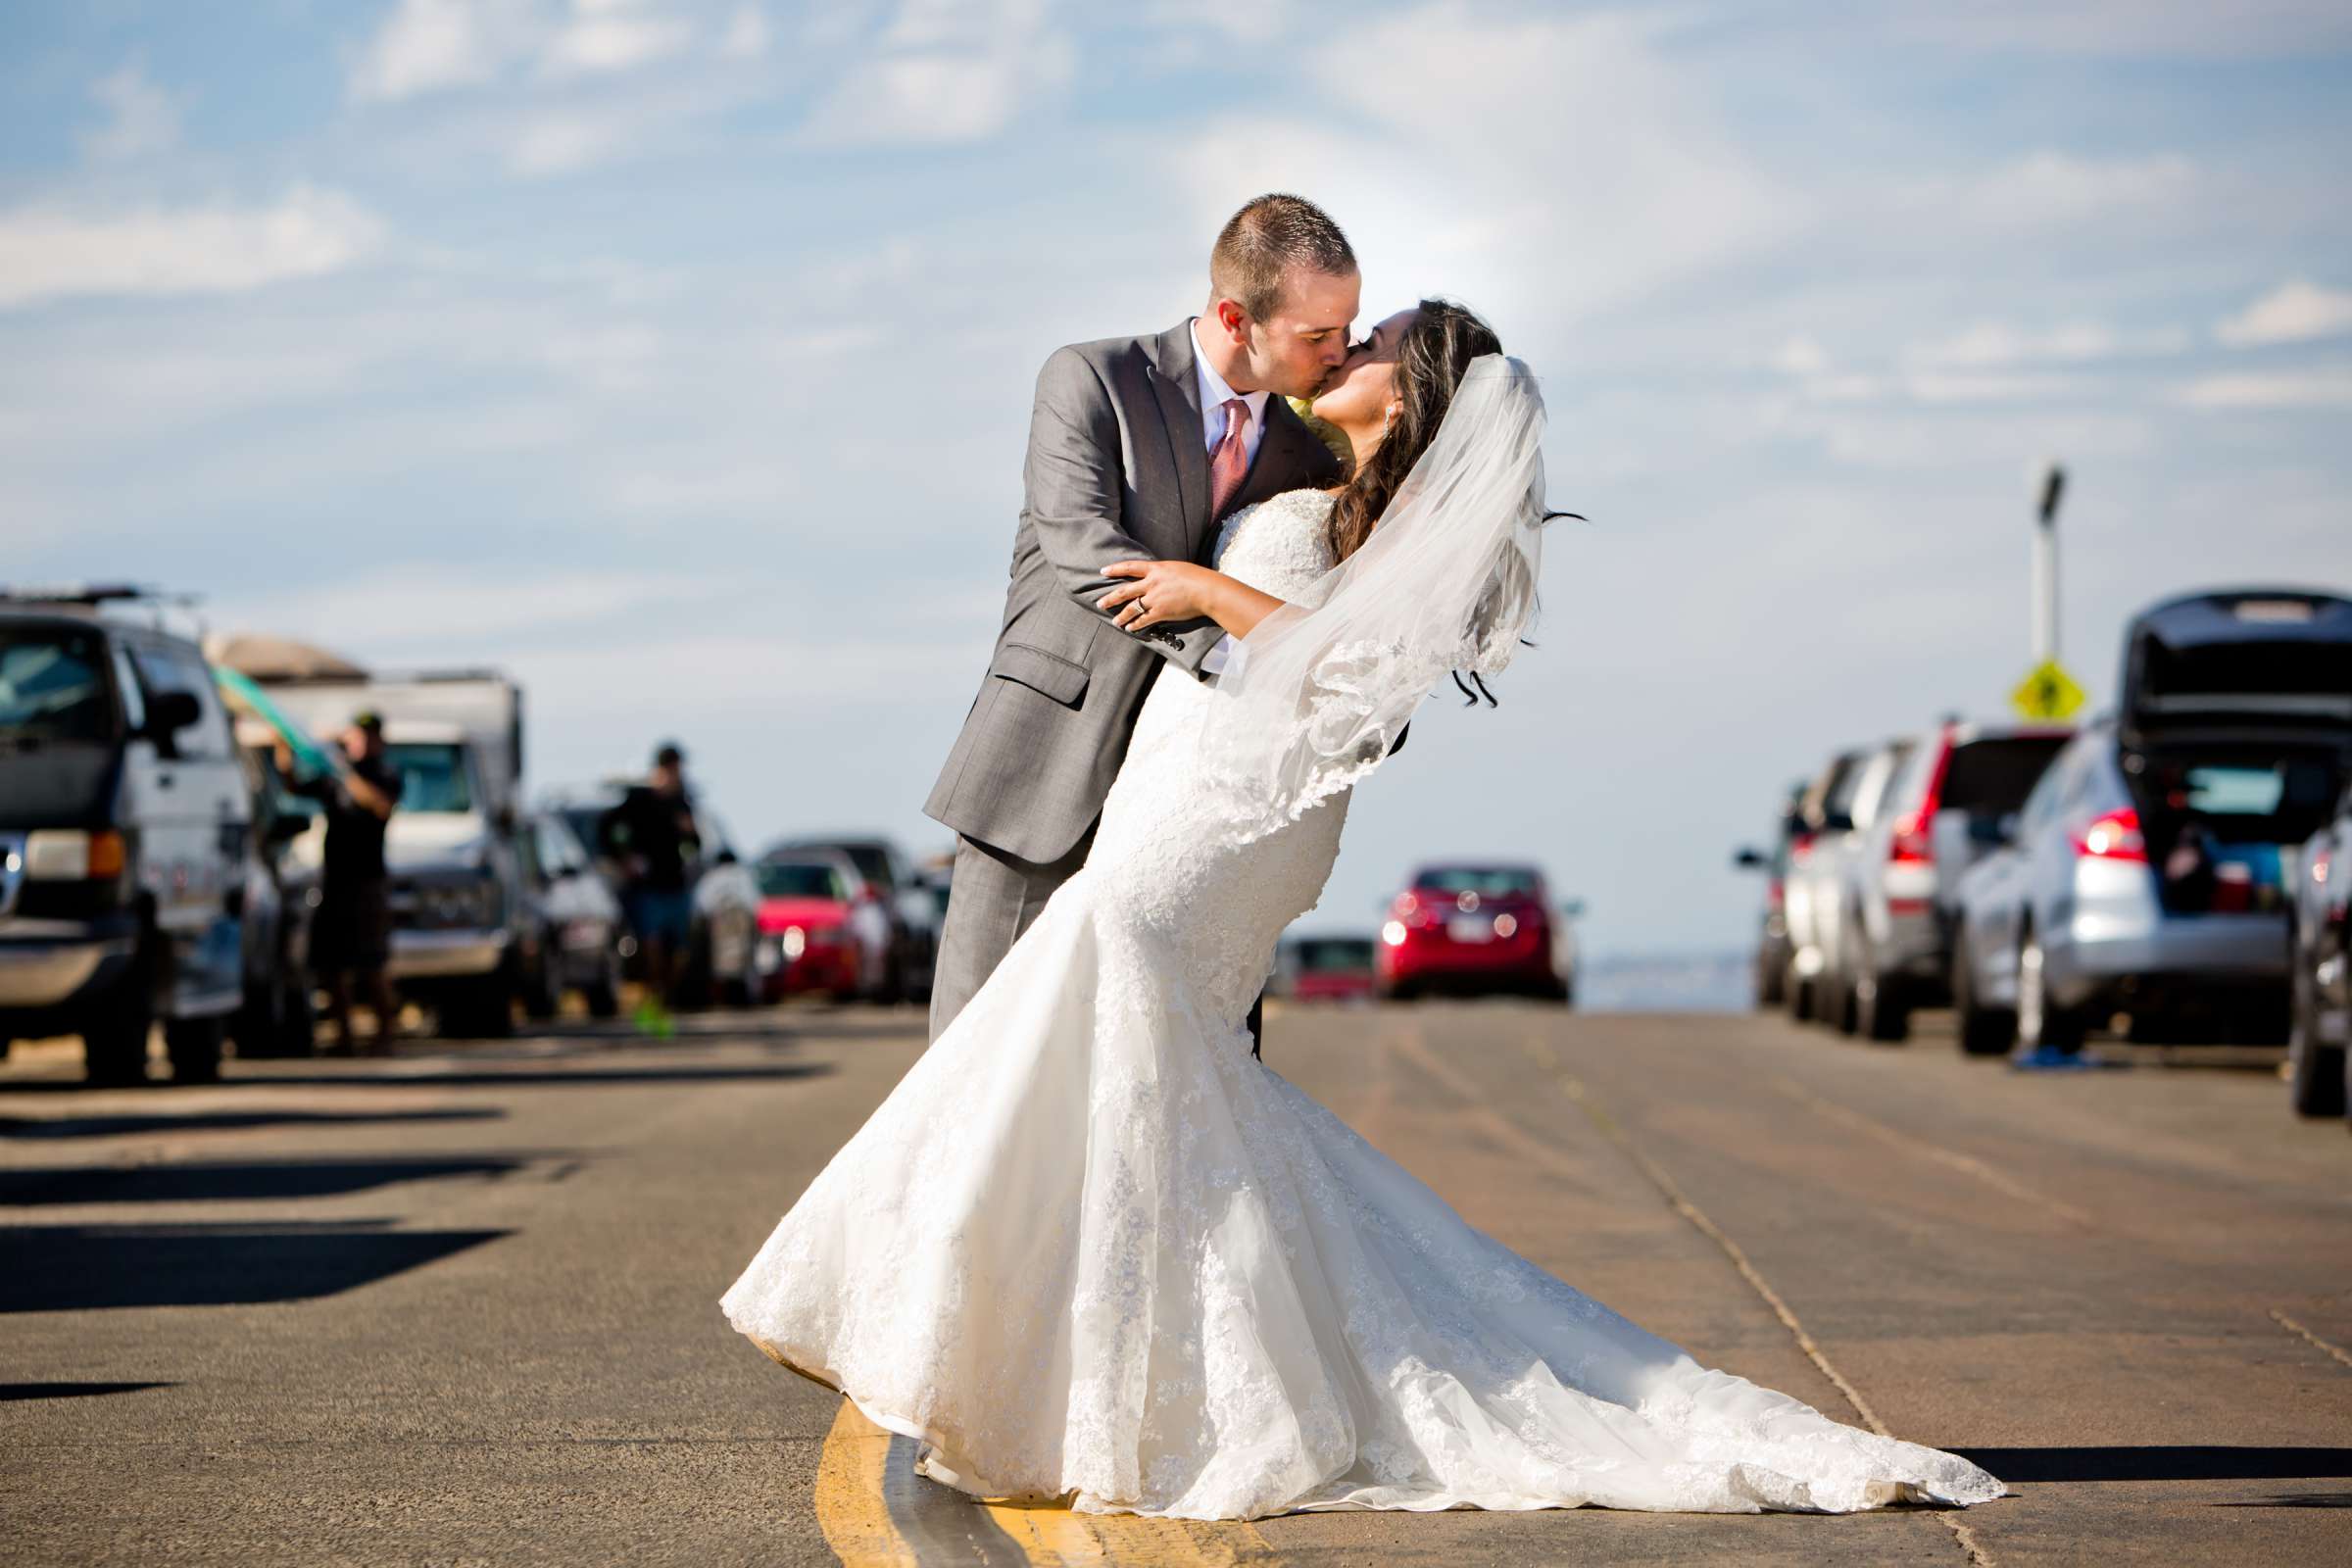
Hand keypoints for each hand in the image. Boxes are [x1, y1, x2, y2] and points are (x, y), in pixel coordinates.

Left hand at [1099, 560, 1219, 631]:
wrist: (1207, 590)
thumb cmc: (1198, 577)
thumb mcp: (1177, 568)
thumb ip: (1164, 572)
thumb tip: (1158, 575)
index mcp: (1156, 569)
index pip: (1130, 567)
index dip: (1115, 569)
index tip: (1103, 571)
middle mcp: (1151, 583)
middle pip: (1125, 591)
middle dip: (1111, 598)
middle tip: (1100, 603)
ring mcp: (1155, 598)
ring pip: (1131, 608)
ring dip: (1121, 615)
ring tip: (1115, 621)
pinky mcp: (1161, 612)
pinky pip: (1143, 620)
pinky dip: (1135, 625)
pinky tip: (1129, 628)